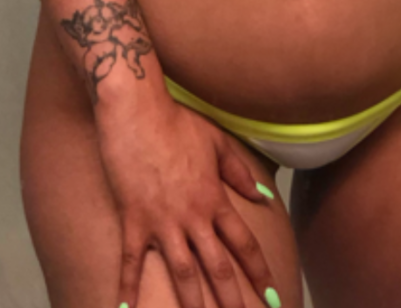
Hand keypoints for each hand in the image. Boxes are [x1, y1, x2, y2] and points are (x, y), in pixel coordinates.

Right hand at [95, 93, 279, 307]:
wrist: (138, 112)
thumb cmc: (177, 123)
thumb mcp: (216, 142)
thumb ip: (239, 172)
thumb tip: (262, 196)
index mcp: (214, 198)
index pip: (243, 243)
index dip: (259, 271)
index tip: (273, 294)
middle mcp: (192, 216)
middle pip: (217, 267)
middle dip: (232, 300)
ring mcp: (162, 221)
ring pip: (182, 273)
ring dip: (193, 304)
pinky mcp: (133, 220)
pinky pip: (131, 262)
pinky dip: (127, 288)